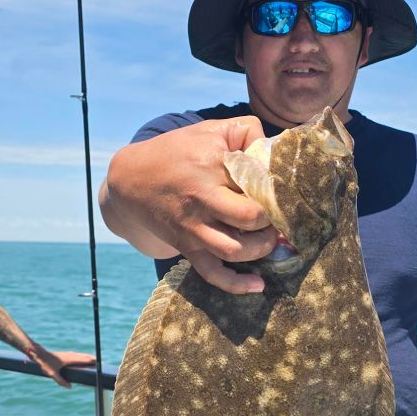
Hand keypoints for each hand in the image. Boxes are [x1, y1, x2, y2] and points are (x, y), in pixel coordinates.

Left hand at [29, 347, 95, 387]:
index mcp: (68, 359)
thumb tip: (70, 387)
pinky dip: (80, 356)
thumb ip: (61, 381)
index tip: (98, 363)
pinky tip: (79, 357)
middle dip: (91, 358)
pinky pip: (75, 355)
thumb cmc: (45, 363)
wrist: (38, 354)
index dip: (90, 361)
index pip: (82, 360)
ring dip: (86, 356)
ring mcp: (66, 354)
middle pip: (82, 356)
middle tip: (99, 361)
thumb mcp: (52, 374)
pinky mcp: (63, 354)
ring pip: (79, 355)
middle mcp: (69, 355)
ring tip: (92, 359)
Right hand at [103, 117, 278, 293]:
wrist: (130, 180)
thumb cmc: (178, 152)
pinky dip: (236, 284)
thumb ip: (247, 131)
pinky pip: (212, 273)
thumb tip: (276, 150)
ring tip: (268, 239)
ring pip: (235, 249)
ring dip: (261, 248)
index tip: (285, 192)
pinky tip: (258, 285)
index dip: (277, 189)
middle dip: (272, 220)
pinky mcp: (187, 247)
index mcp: (211, 164)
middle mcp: (202, 197)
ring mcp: (193, 227)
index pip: (257, 180)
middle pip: (250, 217)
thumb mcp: (210, 130)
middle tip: (278, 216)